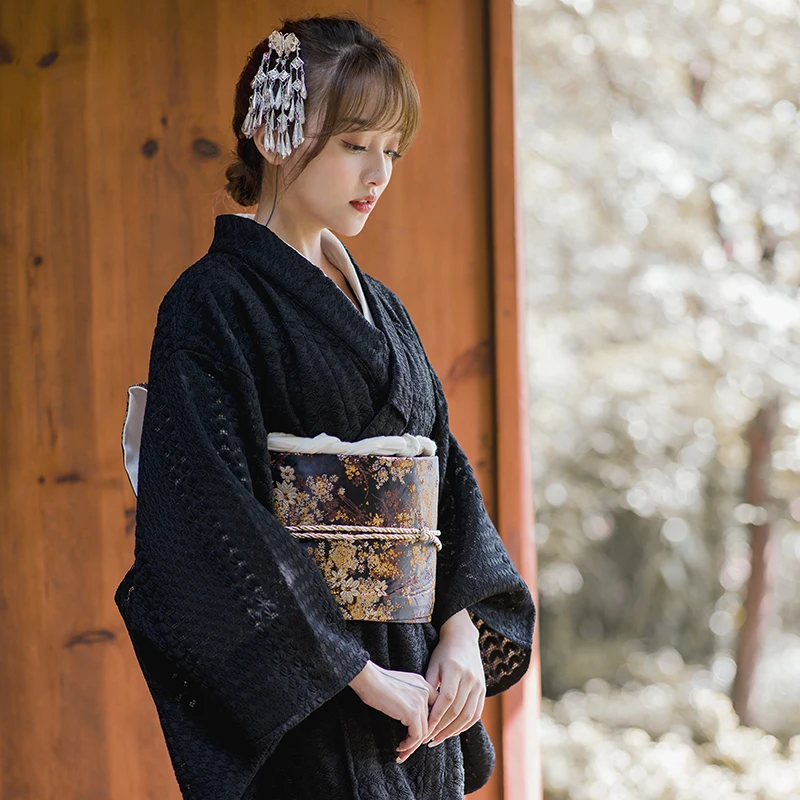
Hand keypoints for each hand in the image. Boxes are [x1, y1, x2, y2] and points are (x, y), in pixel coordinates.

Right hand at [349, 660, 437, 761]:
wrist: (368, 679)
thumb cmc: (376, 683)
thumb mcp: (400, 687)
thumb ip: (410, 697)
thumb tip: (410, 718)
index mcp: (423, 684)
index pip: (434, 708)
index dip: (427, 724)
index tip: (417, 735)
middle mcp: (425, 691)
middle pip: (430, 722)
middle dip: (420, 739)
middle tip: (408, 749)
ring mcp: (421, 701)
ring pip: (424, 731)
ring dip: (413, 746)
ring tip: (402, 752)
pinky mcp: (413, 712)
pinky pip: (416, 736)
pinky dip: (409, 745)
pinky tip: (400, 747)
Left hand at [419, 609, 484, 751]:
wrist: (463, 639)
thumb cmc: (443, 653)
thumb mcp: (433, 665)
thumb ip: (429, 686)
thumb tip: (421, 711)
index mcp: (456, 669)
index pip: (447, 699)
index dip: (436, 717)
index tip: (424, 729)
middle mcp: (470, 678)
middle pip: (457, 710)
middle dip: (442, 728)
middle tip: (428, 739)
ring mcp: (479, 685)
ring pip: (468, 715)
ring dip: (453, 731)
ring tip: (438, 739)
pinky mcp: (483, 690)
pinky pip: (476, 713)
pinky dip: (465, 726)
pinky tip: (452, 731)